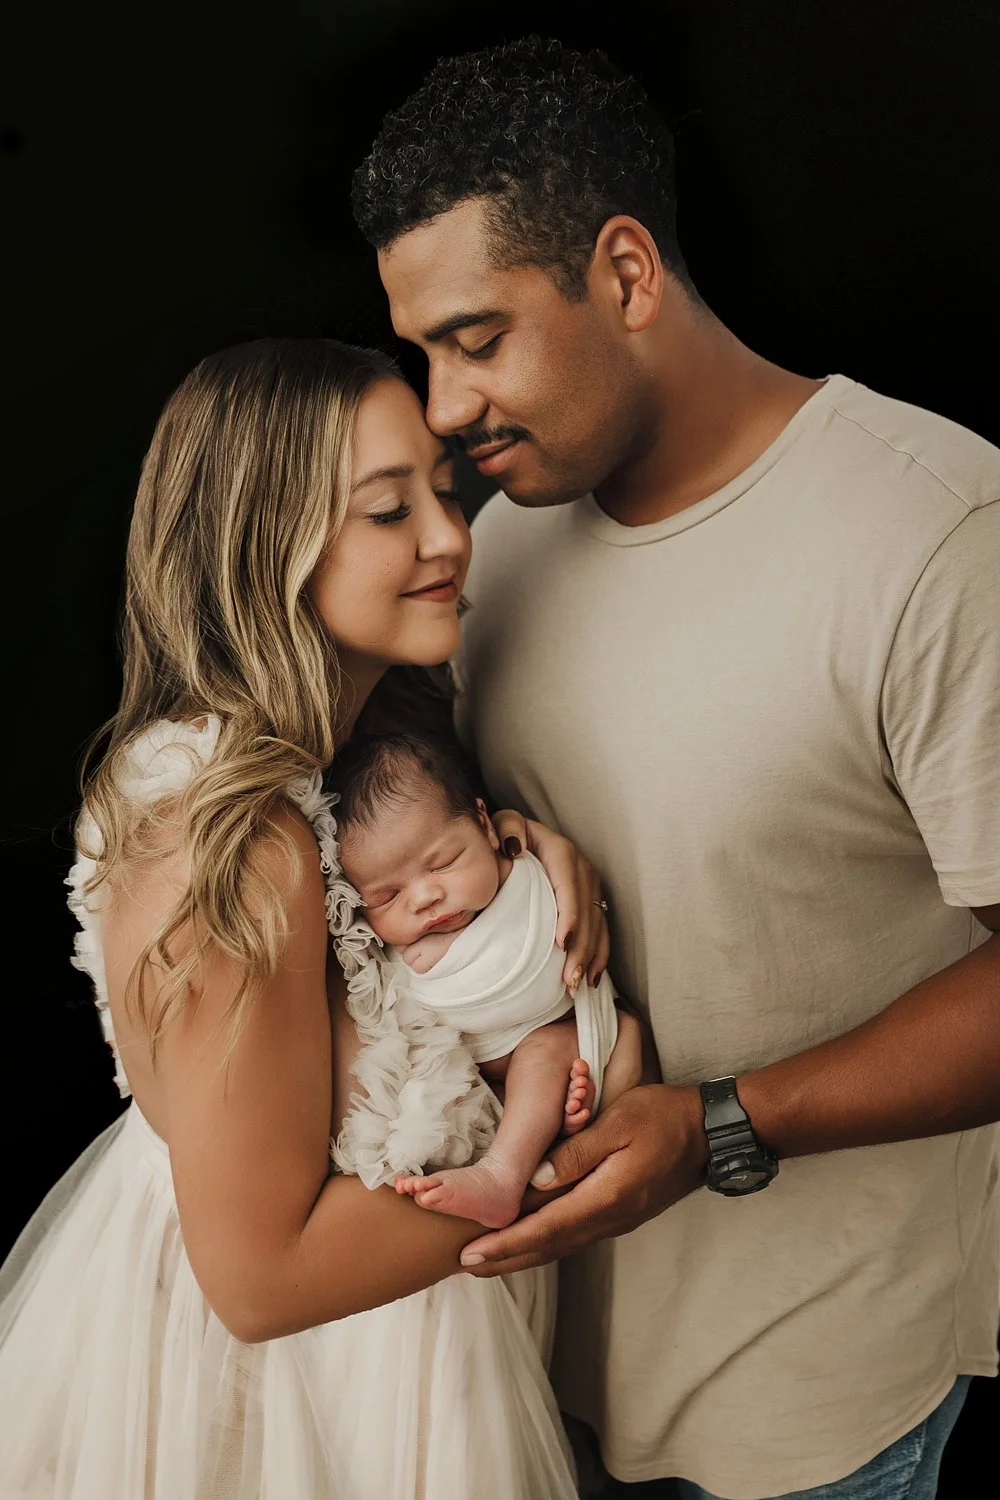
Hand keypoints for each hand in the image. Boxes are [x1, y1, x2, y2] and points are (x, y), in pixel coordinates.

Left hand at [459, 1083, 707, 1274]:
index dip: (505, 1243)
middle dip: (505, 1258)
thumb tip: (535, 1181)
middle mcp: (609, 1218)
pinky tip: (531, 1239)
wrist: (708, 1133)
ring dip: (523, 1254)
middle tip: (465, 1265)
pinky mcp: (620, 1213)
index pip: (544, 1228)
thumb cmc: (662, 1117)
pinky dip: (545, 1242)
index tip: (471, 1254)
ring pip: (560, 1244)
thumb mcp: (617, 1123)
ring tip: (488, 1259)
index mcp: (605, 1197)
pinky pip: (574, 1235)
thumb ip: (575, 1153)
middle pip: (548, 1246)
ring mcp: (616, 1219)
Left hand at [492, 811, 609, 989]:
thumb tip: (513, 849)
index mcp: (560, 850)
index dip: (568, 913)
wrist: (522, 835)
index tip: (562, 941)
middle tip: (568, 978)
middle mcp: (582, 867)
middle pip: (585, 910)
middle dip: (580, 946)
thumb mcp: (504, 824)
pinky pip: (601, 930)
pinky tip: (592, 979)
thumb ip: (506, 830)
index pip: (567, 883)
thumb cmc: (508, 835)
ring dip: (589, 957)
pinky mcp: (593, 899)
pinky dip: (598, 955)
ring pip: (596, 924)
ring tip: (576, 985)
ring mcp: (590, 885)